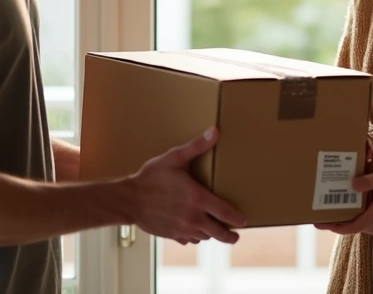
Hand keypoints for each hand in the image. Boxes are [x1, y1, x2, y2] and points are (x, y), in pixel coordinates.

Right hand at [127, 127, 245, 244]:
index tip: (244, 221)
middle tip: (235, 235)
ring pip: (204, 237)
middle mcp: (193, 217)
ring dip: (211, 234)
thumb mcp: (174, 158)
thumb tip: (215, 131)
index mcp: (197, 199)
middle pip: (218, 232)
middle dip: (229, 235)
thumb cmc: (150, 178)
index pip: (225, 213)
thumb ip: (196, 146)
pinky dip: (194, 237)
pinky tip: (193, 231)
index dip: (237, 219)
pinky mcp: (172, 235)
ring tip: (214, 230)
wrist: (128, 199)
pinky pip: (188, 240)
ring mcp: (182, 228)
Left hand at [314, 164, 372, 235]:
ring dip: (343, 220)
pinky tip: (340, 211)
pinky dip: (351, 219)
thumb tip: (353, 185)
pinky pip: (361, 225)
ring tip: (326, 211)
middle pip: (353, 227)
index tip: (320, 223)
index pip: (355, 226)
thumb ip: (370, 180)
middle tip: (317, 215)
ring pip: (357, 227)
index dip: (336, 226)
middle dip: (336, 222)